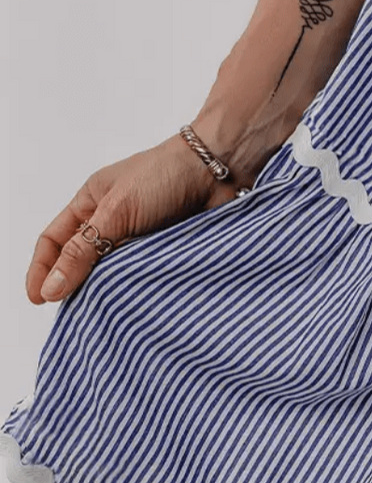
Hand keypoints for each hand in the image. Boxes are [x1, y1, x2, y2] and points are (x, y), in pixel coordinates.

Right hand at [26, 132, 243, 305]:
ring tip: (101, 316)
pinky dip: (138, 291)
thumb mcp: (116, 211)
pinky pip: (144, 277)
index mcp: (91, 202)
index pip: (54, 240)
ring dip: (108, 292)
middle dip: (73, 287)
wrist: (222, 167)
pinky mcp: (165, 250)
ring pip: (113, 274)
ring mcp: (140, 236)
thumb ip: (83, 251)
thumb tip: (50, 289)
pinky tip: (134, 307)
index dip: (42, 269)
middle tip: (71, 316)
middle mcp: (113, 220)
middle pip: (81, 262)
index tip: (38, 299)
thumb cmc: (166, 174)